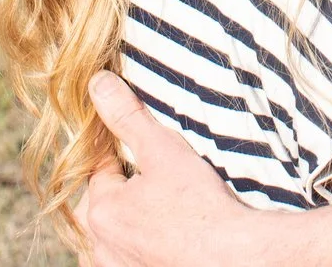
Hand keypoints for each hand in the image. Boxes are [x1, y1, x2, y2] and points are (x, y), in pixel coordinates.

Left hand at [81, 73, 265, 265]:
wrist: (234, 258)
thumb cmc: (201, 206)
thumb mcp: (163, 150)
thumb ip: (127, 116)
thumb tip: (97, 82)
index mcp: (101, 211)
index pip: (98, 171)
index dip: (120, 155)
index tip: (145, 151)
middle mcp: (101, 247)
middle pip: (100, 207)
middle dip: (119, 191)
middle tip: (154, 181)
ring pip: (111, 237)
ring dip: (126, 223)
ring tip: (160, 210)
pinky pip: (127, 259)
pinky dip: (138, 247)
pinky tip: (163, 236)